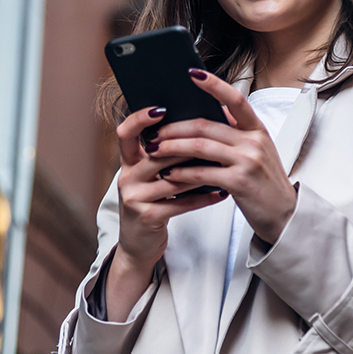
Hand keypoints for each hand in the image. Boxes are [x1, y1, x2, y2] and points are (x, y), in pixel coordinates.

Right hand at [107, 102, 228, 321]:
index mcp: (128, 162)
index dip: (140, 118)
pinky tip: (222, 193)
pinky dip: (203, 197)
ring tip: (226, 164)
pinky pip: (181, 203)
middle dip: (188, 145)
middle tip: (215, 135)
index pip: (126, 132)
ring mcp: (135, 198)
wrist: (140, 246)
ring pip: (173, 178)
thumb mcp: (152, 178)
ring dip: (202, 171)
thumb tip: (196, 125)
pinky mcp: (147, 217)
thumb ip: (165, 155)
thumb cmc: (153, 205)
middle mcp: (127, 177)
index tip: (162, 107)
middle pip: (158, 153)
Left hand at [146, 69, 297, 245]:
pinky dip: (182, 173)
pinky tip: (169, 174)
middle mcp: (254, 141)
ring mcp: (247, 160)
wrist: (283, 214)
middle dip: (175, 127)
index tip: (193, 74)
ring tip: (154, 150)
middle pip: (207, 125)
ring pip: (200, 146)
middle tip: (155, 132)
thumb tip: (205, 119)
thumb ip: (236, 135)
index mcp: (257, 129)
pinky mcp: (239, 182)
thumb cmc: (264, 184)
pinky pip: (202, 172)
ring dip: (172, 148)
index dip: (214, 85)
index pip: (236, 99)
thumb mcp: (256, 153)